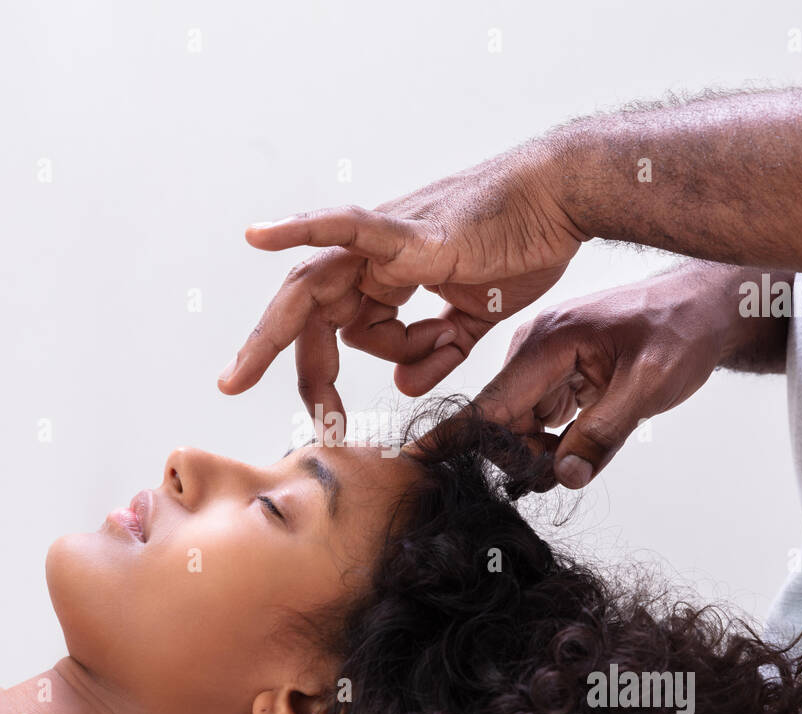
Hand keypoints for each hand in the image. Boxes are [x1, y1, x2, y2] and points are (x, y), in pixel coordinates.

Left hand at [217, 138, 586, 434]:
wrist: (561, 203)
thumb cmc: (523, 246)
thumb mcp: (473, 319)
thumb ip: (437, 352)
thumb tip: (405, 386)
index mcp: (387, 278)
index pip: (343, 331)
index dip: (332, 375)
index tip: (332, 423)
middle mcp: (374, 257)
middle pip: (311, 311)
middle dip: (279, 359)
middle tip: (243, 392)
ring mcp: (386, 241)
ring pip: (312, 285)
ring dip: (272, 333)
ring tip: (241, 372)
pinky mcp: (408, 233)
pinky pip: (347, 228)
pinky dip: (303, 230)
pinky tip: (259, 236)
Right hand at [473, 263, 740, 488]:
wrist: (704, 305)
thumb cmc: (680, 332)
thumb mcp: (651, 385)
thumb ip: (604, 434)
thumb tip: (563, 478)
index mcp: (547, 343)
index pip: (489, 403)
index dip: (451, 438)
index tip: (412, 461)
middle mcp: (534, 349)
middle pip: (503, 423)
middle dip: (525, 456)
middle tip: (575, 468)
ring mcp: (543, 361)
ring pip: (521, 425)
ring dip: (544, 450)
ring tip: (592, 448)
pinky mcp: (556, 372)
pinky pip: (540, 418)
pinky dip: (557, 438)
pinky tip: (589, 434)